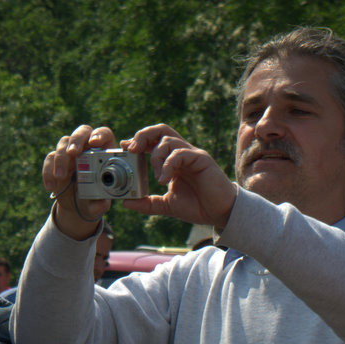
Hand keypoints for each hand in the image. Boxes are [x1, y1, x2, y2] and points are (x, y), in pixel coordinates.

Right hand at [43, 124, 119, 237]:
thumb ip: (101, 203)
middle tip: (73, 153)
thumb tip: (101, 204)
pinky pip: (49, 159)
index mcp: (103, 152)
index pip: (104, 134)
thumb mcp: (99, 203)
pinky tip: (51, 186)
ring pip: (63, 143)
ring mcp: (70, 151)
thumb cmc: (95, 199)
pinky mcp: (55, 160)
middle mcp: (87, 147)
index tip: (95, 143)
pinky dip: (48, 171)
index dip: (100, 134)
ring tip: (61, 177)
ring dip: (61, 158)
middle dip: (76, 140)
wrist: (78, 205)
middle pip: (82, 132)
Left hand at [123, 124, 237, 230]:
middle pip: (161, 130)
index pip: (153, 142)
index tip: (124, 146)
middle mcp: (181, 153)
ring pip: (168, 139)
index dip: (138, 141)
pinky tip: (164, 180)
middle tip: (132, 149)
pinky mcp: (201, 159)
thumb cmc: (197, 206)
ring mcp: (192, 154)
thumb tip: (125, 202)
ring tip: (156, 176)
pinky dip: (168, 164)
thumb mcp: (166, 205)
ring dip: (156, 156)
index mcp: (172, 161)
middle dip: (143, 135)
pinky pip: (180, 153)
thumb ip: (147, 203)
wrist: (220, 213)